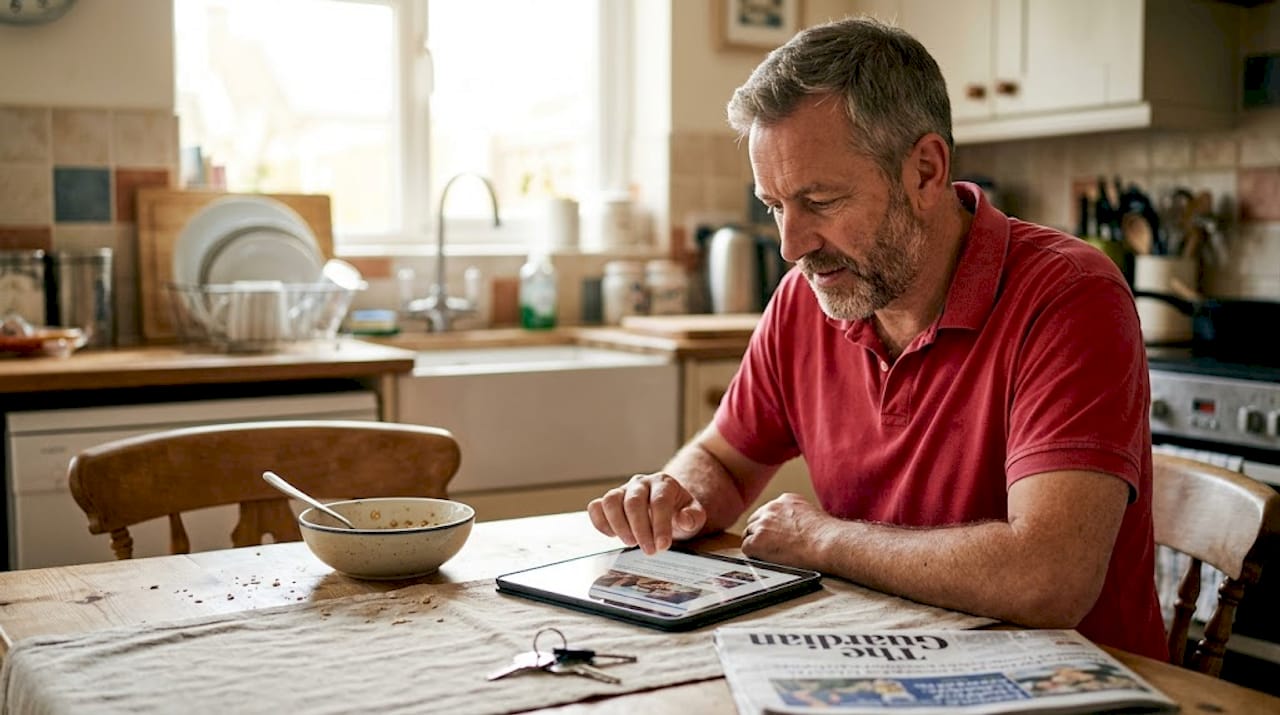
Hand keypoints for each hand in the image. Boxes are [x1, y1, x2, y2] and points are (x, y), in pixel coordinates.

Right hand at [587, 472, 706, 554]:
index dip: (660, 525)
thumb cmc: (679, 512)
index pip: (659, 501)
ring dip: (619, 525)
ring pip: (611, 501)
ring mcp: (622, 490)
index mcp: (664, 483)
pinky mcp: (608, 501)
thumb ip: (694, 517)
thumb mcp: (694, 515)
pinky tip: (612, 536)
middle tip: (649, 551)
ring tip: (631, 543)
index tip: (662, 546)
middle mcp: (641, 483)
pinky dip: (600, 522)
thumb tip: (685, 520)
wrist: (666, 508)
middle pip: (634, 502)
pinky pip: (596, 507)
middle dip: (640, 529)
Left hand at [741, 493, 832, 569]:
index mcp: (785, 500)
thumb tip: (795, 528)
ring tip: (768, 555)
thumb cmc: (826, 535)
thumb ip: (797, 517)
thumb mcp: (812, 514)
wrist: (825, 543)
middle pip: (755, 521)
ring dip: (756, 544)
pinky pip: (746, 548)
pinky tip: (764, 559)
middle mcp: (771, 508)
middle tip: (768, 546)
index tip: (774, 534)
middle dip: (760, 533)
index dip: (770, 525)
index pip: (768, 511)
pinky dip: (753, 555)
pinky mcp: (758, 541)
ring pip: (749, 534)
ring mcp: (762, 524)